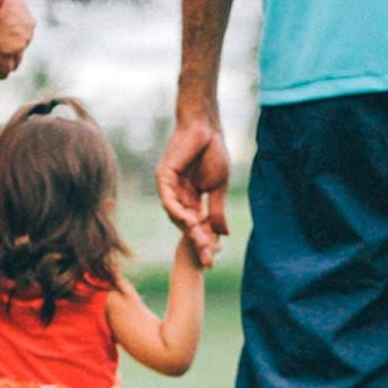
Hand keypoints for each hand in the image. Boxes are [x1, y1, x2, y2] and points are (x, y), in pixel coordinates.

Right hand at [0, 0, 34, 78]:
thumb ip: (15, 7)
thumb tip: (12, 4)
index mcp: (30, 24)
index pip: (24, 38)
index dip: (13, 42)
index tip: (5, 46)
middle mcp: (27, 37)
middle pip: (20, 52)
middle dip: (11, 56)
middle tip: (1, 59)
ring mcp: (17, 47)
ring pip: (14, 62)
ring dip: (7, 66)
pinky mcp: (6, 55)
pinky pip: (6, 70)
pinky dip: (1, 73)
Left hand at [156, 117, 229, 266]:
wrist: (206, 126)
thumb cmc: (213, 152)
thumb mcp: (218, 188)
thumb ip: (217, 211)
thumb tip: (223, 235)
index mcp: (191, 200)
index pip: (197, 226)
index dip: (205, 243)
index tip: (213, 260)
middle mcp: (178, 197)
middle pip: (186, 226)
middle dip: (197, 243)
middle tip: (207, 260)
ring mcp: (169, 188)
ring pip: (177, 217)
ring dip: (189, 231)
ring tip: (201, 244)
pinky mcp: (163, 178)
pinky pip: (169, 200)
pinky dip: (178, 212)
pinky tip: (189, 222)